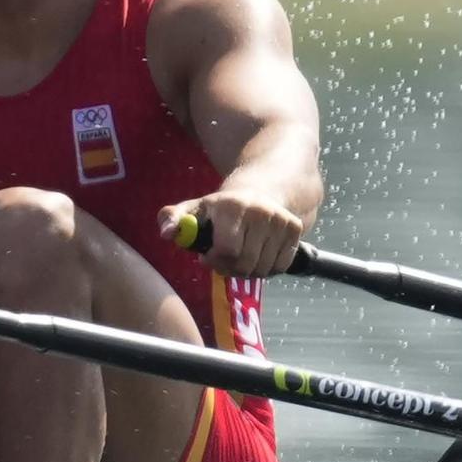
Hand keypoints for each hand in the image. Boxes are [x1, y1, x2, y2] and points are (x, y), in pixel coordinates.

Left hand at [159, 190, 302, 277]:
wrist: (260, 191)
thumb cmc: (219, 208)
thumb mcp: (194, 209)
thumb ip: (173, 219)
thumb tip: (166, 233)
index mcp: (232, 206)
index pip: (227, 250)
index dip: (215, 261)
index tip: (207, 257)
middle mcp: (261, 211)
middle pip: (245, 264)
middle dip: (230, 268)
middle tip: (223, 260)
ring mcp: (280, 220)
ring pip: (262, 269)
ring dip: (247, 271)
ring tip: (239, 256)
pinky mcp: (295, 228)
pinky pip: (280, 267)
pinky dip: (267, 269)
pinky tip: (257, 254)